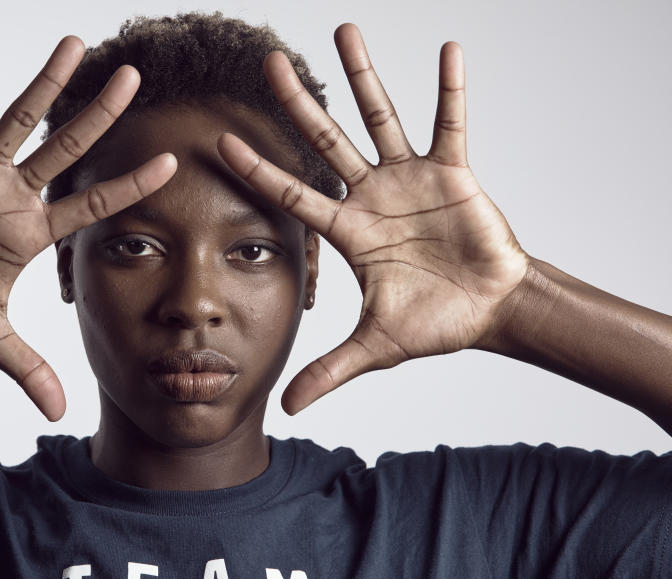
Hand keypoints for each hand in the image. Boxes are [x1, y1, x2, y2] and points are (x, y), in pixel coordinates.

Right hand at [0, 37, 175, 420]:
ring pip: (21, 122)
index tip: (171, 162)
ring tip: (75, 44)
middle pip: (67, 148)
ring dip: (46, 84)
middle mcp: (13, 196)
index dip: (129, 185)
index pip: (91, 204)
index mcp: (31, 233)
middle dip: (101, 115)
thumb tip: (56, 413)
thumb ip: (24, 367)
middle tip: (136, 77)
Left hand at [218, 24, 529, 414]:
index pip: (292, 194)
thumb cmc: (434, 323)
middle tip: (266, 61)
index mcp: (348, 231)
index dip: (258, 169)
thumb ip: (330, 371)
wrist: (489, 311)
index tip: (221, 141)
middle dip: (297, 104)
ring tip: (343, 30)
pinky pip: (450, 122)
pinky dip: (450, 90)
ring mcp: (410, 179)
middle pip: (325, 141)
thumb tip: (287, 409)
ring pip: (380, 118)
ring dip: (363, 76)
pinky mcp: (453, 171)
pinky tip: (447, 51)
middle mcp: (371, 195)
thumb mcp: (375, 348)